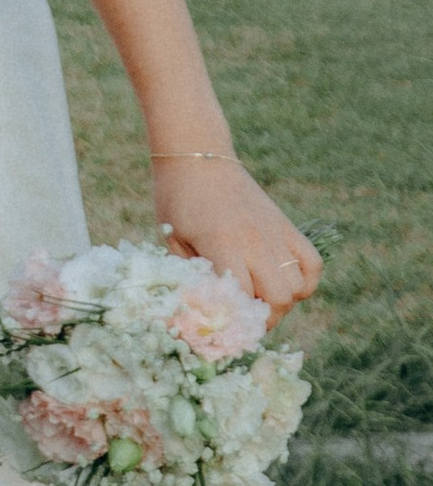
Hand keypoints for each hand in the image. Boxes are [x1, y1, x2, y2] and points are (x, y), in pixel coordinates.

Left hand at [153, 161, 322, 320]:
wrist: (199, 157)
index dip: (235, 320)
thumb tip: (205, 310)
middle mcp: (256, 242)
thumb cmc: (177, 200)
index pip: (242, 299)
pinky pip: (313, 263)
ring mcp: (276, 233)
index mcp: (223, 246)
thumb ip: (192, 275)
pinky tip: (286, 284)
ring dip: (283, 301)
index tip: (225, 328)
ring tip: (262, 299)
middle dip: (264, 318)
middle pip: (279, 299)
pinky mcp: (287, 226)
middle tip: (246, 319)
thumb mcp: (172, 240)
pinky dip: (305, 281)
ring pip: (299, 286)